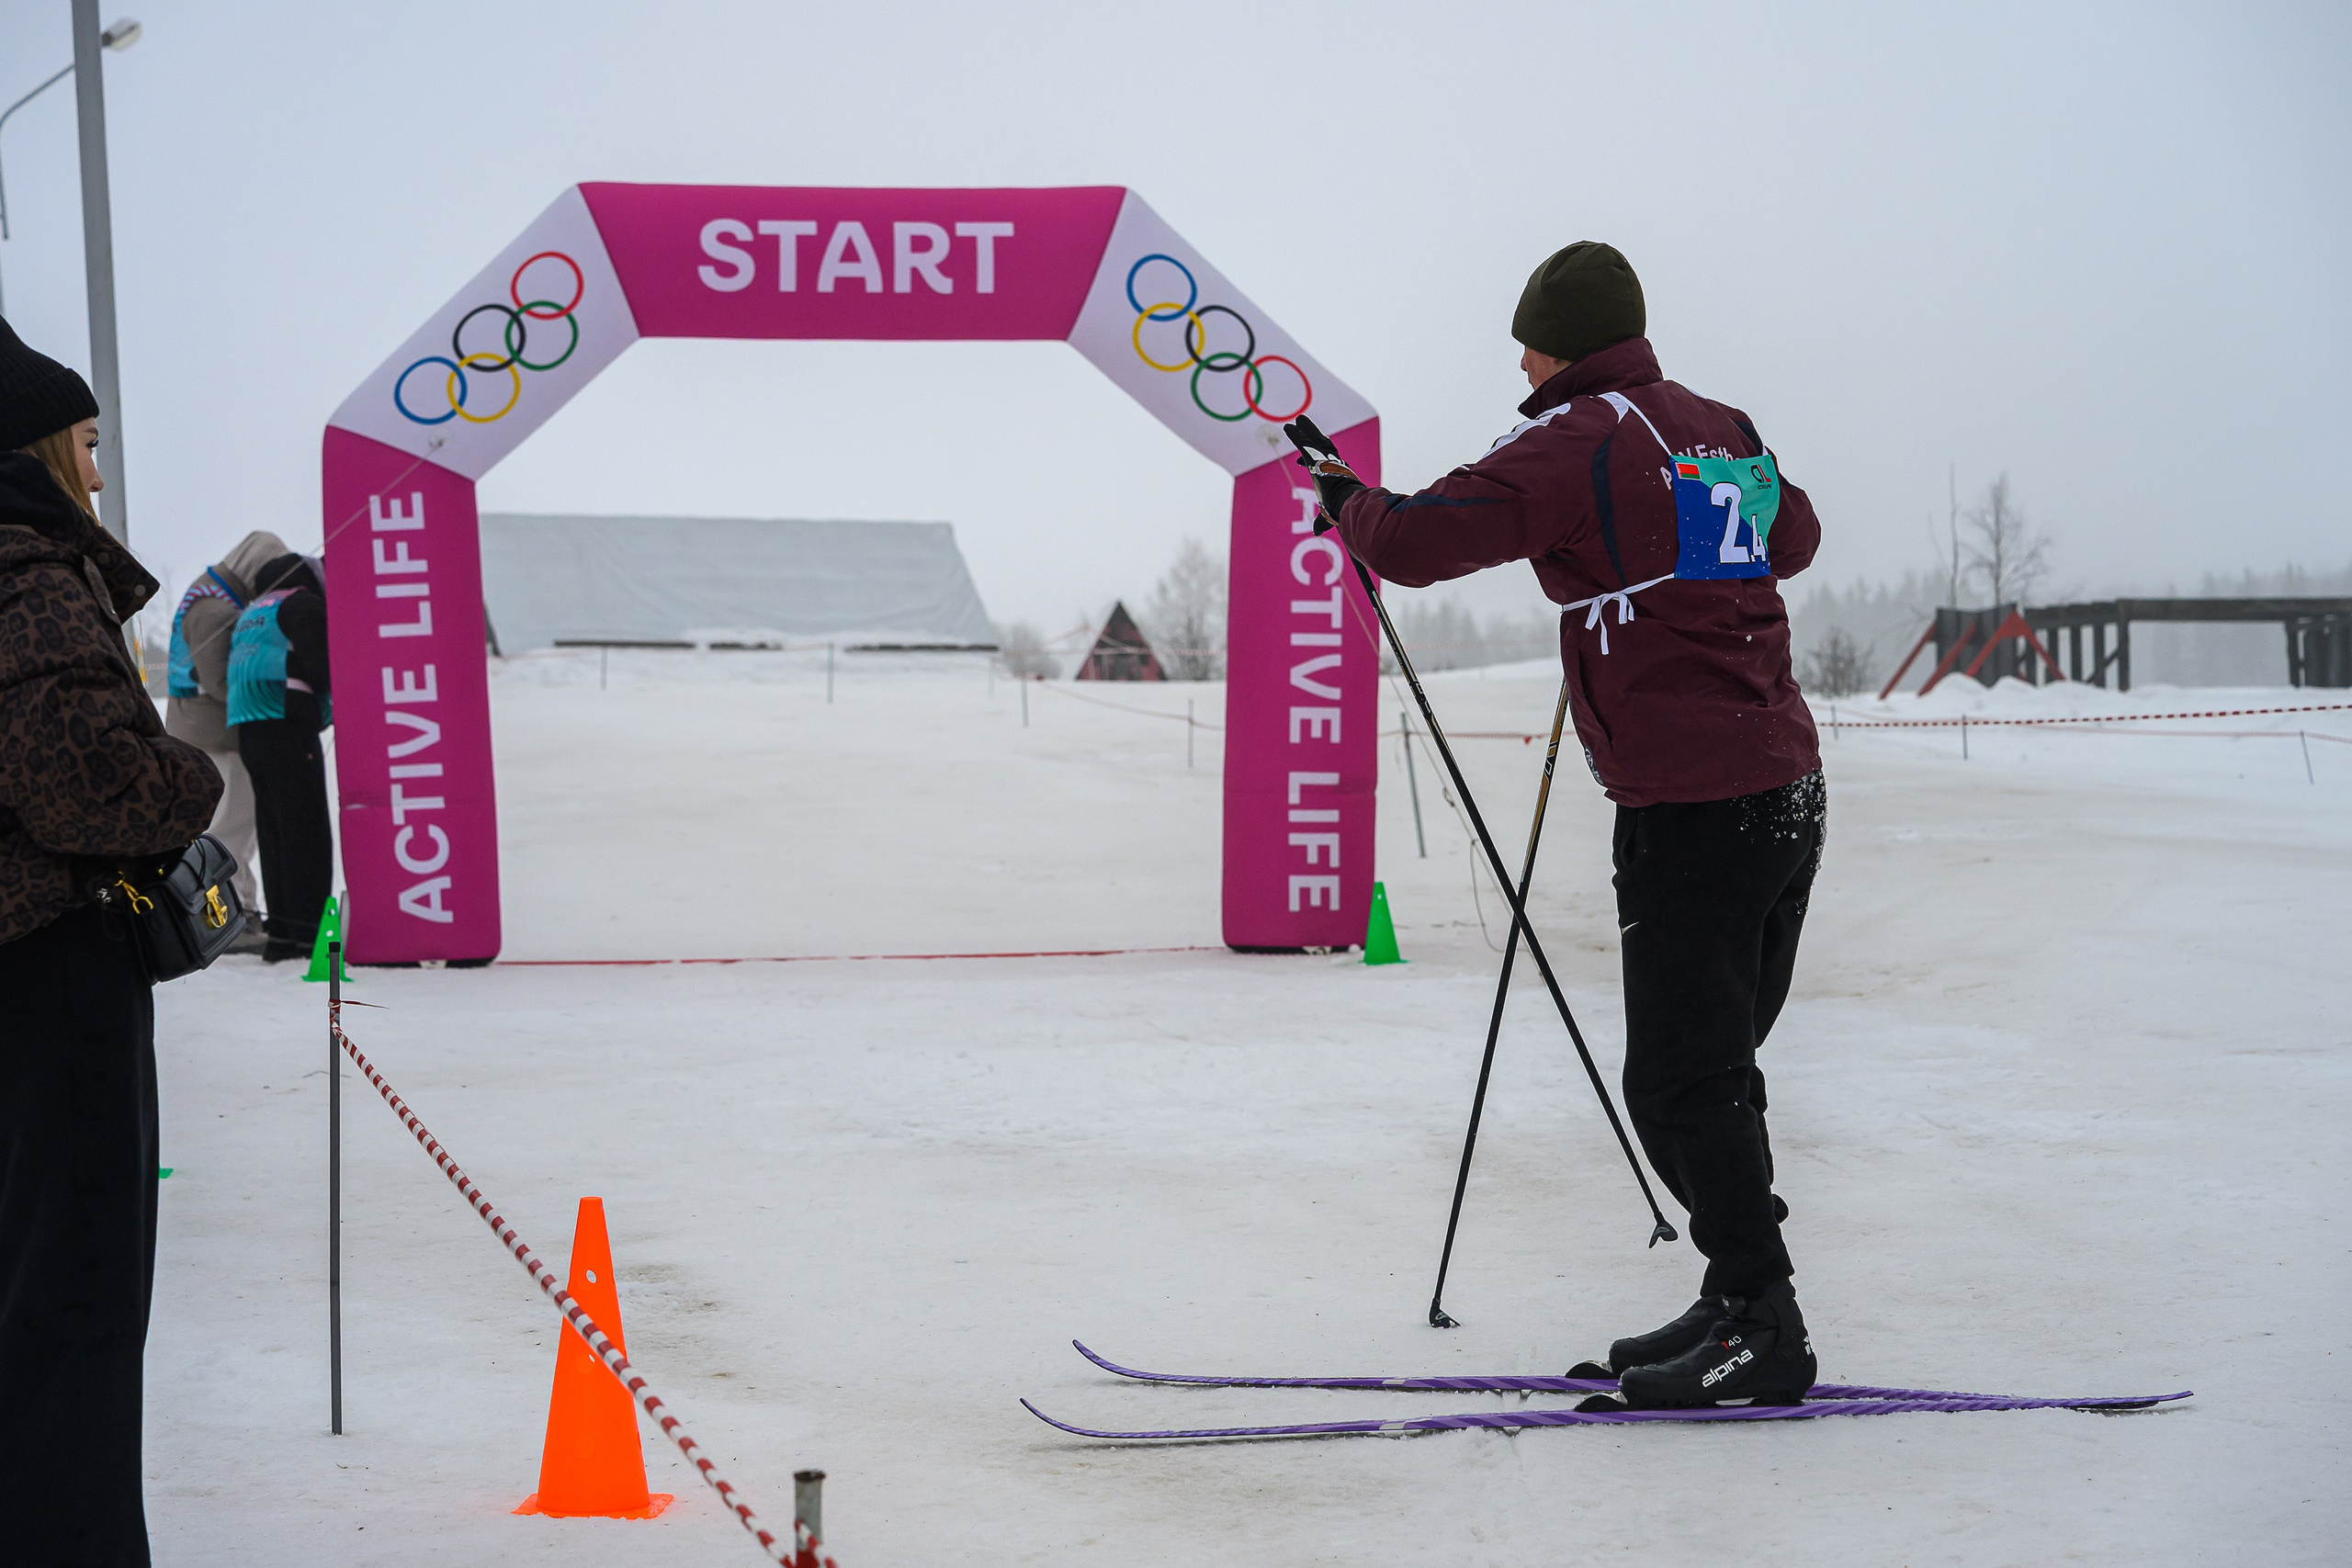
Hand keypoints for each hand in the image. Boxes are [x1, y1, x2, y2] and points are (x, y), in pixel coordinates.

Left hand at [1282, 414, 1363, 531]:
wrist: (1346, 501)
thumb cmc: (1341, 508)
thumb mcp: (1328, 513)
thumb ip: (1321, 521)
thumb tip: (1316, 533)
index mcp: (1331, 475)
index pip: (1321, 464)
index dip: (1310, 461)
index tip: (1300, 461)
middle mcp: (1328, 464)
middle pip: (1319, 447)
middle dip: (1310, 438)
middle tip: (1302, 431)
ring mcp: (1324, 459)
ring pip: (1313, 442)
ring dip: (1305, 432)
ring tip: (1297, 422)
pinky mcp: (1317, 457)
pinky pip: (1306, 443)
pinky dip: (1300, 434)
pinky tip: (1293, 426)